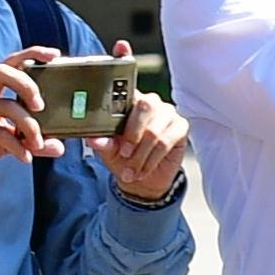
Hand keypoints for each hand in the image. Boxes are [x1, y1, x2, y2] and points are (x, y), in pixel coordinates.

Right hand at [0, 53, 49, 181]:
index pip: (10, 62)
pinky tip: (25, 157)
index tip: (55, 54)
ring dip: (28, 125)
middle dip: (27, 85)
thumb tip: (58, 146)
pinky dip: (15, 145)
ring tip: (38, 143)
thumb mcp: (7, 140)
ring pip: (4, 104)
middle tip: (41, 106)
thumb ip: (31, 140)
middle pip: (2, 71)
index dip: (32, 54)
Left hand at [103, 87, 191, 201]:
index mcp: (130, 101)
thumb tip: (93, 139)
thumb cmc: (125, 158)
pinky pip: (166, 142)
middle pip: (145, 107)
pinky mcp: (181, 127)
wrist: (143, 179)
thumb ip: (103, 142)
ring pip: (154, 130)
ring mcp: (168, 113)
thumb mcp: (109, 151)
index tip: (112, 134)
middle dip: (132, 135)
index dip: (120, 111)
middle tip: (124, 154)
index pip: (127, 95)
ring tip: (132, 170)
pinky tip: (144, 169)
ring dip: (141, 154)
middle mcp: (151, 103)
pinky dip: (152, 159)